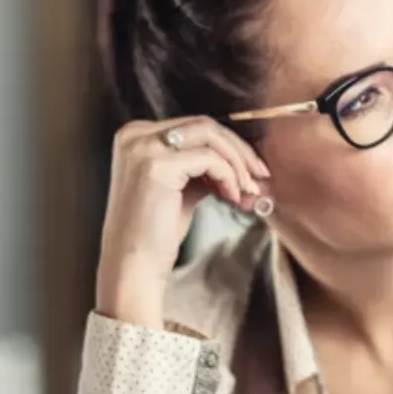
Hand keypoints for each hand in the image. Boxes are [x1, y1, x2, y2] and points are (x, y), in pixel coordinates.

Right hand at [96, 118, 270, 327]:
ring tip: (248, 190)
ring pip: (210, 136)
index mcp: (135, 136)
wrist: (133, 267)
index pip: (194, 127)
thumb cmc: (154, 236)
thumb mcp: (180, 190)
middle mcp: (135, 135)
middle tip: (259, 176)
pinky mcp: (157, 164)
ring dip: (237, 163)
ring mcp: (144, 148)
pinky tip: (231, 198)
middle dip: (238, 151)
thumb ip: (202, 169)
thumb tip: (242, 163)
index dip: (228, 147)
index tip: (250, 170)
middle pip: (204, 126)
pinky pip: (210, 159)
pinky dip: (228, 176)